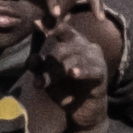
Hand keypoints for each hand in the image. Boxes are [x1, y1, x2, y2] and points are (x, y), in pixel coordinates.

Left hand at [32, 10, 113, 124]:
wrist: (82, 110)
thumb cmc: (65, 88)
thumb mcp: (47, 75)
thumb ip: (38, 65)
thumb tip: (32, 58)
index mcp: (71, 40)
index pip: (61, 28)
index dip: (52, 24)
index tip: (37, 23)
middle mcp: (84, 45)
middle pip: (62, 49)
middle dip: (47, 66)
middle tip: (37, 82)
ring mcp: (94, 58)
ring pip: (73, 60)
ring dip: (56, 73)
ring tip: (43, 84)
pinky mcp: (101, 73)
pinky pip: (91, 70)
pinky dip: (81, 71)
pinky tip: (73, 73)